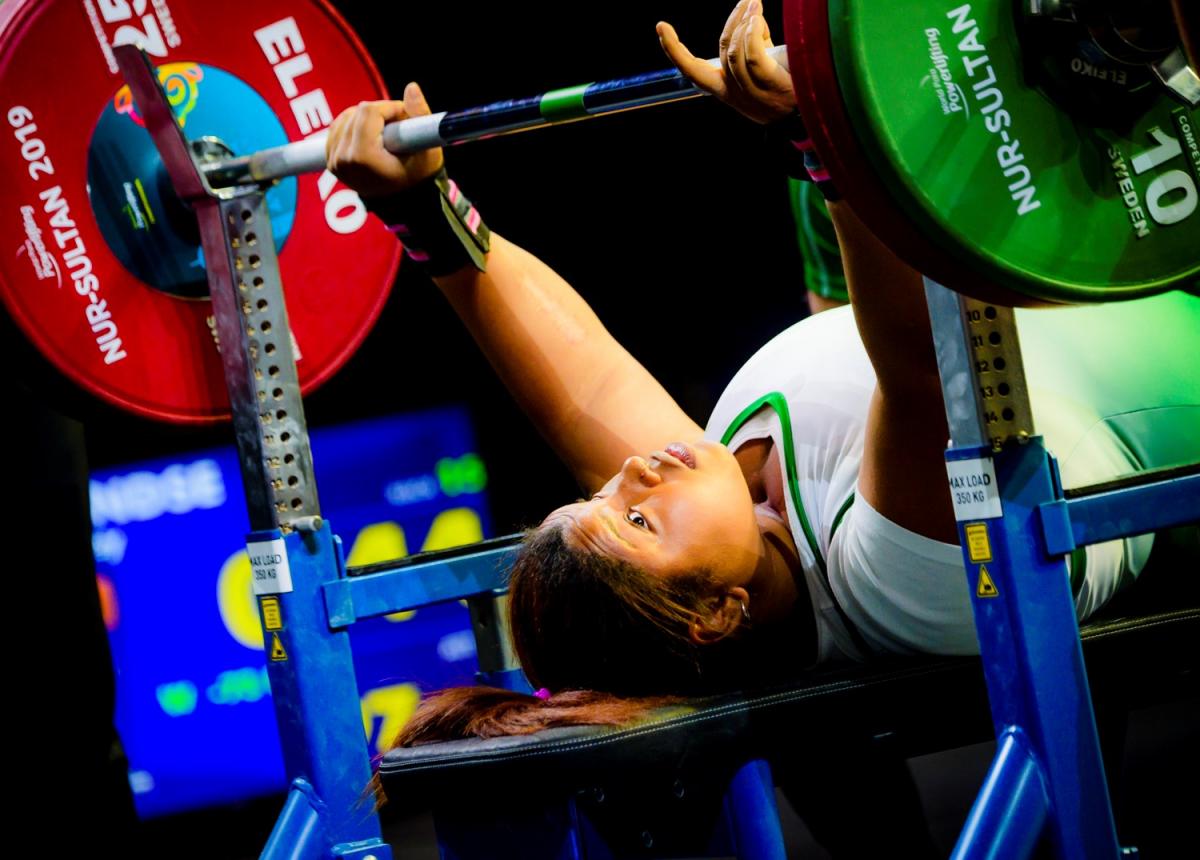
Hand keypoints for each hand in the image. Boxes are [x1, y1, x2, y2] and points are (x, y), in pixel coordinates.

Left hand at [326, 82, 443, 197]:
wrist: (406, 204)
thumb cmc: (419, 177)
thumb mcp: (428, 149)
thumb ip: (420, 115)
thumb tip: (412, 87)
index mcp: (363, 157)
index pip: (368, 111)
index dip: (390, 108)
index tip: (404, 119)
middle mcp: (343, 160)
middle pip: (356, 112)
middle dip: (379, 114)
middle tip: (397, 129)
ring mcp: (334, 162)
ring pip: (346, 117)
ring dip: (366, 119)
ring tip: (385, 136)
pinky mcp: (330, 161)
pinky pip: (337, 128)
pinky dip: (355, 127)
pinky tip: (371, 139)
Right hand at [657, 0, 795, 124]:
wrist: (810, 116)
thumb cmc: (787, 89)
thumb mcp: (762, 67)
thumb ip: (753, 44)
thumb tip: (750, 15)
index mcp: (725, 90)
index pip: (693, 71)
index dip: (674, 50)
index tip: (661, 27)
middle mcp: (734, 93)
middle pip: (722, 50)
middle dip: (732, 21)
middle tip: (748, 0)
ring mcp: (751, 92)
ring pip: (735, 51)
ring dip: (745, 21)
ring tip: (756, 3)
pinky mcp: (769, 85)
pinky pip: (752, 55)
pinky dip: (752, 32)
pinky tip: (758, 18)